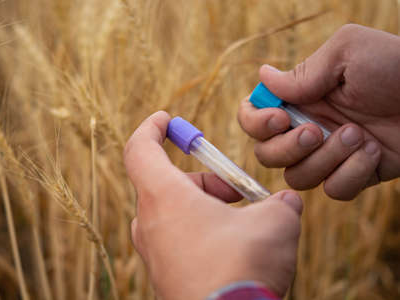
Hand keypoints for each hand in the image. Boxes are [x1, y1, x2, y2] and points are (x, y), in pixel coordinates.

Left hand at [124, 111, 302, 299]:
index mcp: (163, 198)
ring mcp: (154, 253)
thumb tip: (285, 201)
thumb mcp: (274, 224)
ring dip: (206, 207)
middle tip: (236, 192)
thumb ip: (280, 203)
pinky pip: (178, 240)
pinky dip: (202, 232)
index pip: (139, 149)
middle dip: (204, 180)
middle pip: (168, 183)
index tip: (165, 119)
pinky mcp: (164, 276)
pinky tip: (233, 248)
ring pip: (175, 213)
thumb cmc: (242, 269)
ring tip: (243, 222)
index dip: (151, 128)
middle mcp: (150, 224)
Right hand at [238, 24, 399, 199]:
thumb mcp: (348, 52)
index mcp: (300, 99)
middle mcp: (308, 127)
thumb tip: (263, 78)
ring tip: (357, 135)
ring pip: (297, 178)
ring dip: (326, 159)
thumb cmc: (396, 65)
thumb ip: (302, 72)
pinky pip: (333, 190)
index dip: (255, 123)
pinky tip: (374, 152)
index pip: (253, 116)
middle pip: (267, 155)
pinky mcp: (353, 174)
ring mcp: (329, 154)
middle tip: (317, 131)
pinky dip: (351, 174)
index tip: (279, 118)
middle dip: (287, 148)